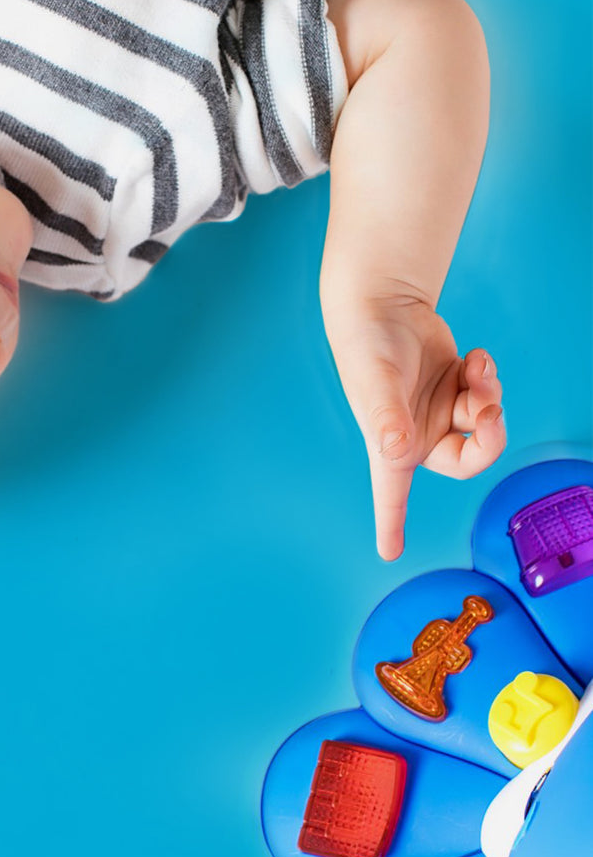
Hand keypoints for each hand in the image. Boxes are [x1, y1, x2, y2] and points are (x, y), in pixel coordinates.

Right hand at [329, 296, 504, 560]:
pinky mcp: (455, 388)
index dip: (390, 524)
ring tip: (476, 368)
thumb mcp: (377, 383)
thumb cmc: (367, 346)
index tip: (388, 551)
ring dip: (490, 397)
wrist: (383, 305)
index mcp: (391, 445)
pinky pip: (487, 396)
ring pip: (485, 425)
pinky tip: (474, 358)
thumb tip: (395, 452)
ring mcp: (439, 412)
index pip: (390, 493)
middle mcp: (417, 435)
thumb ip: (388, 418)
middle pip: (470, 461)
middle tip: (488, 410)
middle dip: (490, 438)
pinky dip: (488, 378)